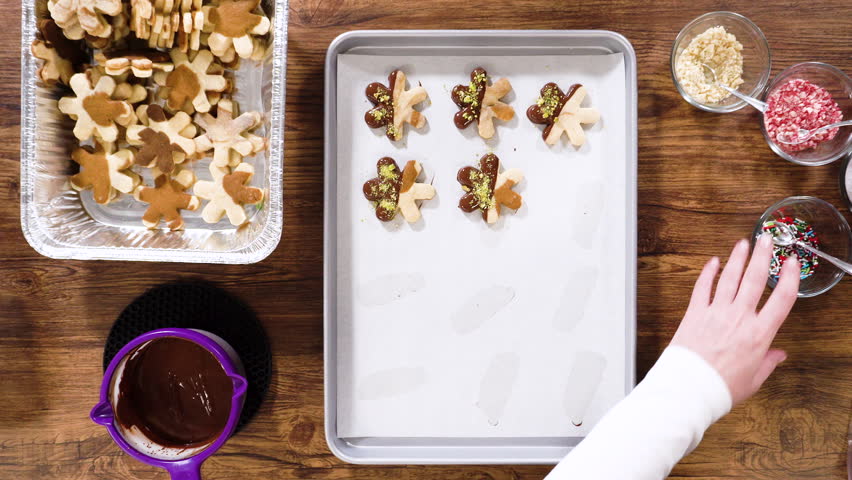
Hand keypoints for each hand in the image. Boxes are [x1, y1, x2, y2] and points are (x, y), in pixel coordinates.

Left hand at [671, 234, 799, 404]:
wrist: (690, 388)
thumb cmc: (721, 387)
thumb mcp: (754, 380)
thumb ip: (767, 363)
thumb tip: (778, 355)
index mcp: (759, 335)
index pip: (781, 299)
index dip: (789, 277)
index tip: (792, 262)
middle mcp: (739, 318)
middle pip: (754, 280)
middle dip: (762, 256)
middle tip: (766, 239)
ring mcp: (716, 313)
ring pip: (729, 278)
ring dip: (737, 258)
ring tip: (743, 243)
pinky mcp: (695, 313)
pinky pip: (702, 287)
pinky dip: (708, 273)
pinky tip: (713, 262)